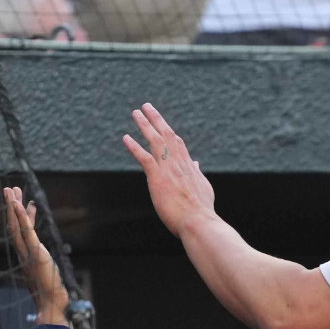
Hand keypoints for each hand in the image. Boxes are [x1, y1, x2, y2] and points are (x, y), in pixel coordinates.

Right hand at [2, 187, 67, 326]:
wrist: (51, 305)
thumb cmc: (52, 295)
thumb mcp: (49, 275)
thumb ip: (46, 267)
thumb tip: (48, 266)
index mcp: (26, 257)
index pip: (21, 233)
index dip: (22, 217)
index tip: (23, 204)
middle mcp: (23, 253)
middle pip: (14, 226)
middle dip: (11, 207)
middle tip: (9, 189)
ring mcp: (27, 253)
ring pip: (16, 225)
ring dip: (12, 206)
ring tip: (10, 189)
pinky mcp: (35, 253)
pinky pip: (25, 231)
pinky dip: (21, 216)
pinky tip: (17, 203)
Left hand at [123, 103, 218, 239]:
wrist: (199, 222)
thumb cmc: (201, 211)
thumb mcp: (203, 188)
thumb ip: (197, 174)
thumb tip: (196, 163)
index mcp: (189, 167)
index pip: (178, 144)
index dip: (169, 132)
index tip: (162, 123)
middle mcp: (179, 163)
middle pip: (167, 135)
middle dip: (156, 119)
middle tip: (146, 106)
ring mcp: (169, 169)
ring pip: (156, 141)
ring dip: (145, 125)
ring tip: (136, 113)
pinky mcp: (158, 178)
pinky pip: (144, 158)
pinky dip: (134, 147)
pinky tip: (125, 138)